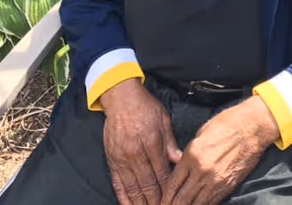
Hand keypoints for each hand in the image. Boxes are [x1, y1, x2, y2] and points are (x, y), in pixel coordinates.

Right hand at [100, 78, 181, 204]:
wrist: (120, 97)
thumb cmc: (144, 106)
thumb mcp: (163, 119)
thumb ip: (170, 142)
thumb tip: (180, 160)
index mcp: (152, 142)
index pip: (162, 173)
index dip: (168, 190)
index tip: (173, 200)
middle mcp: (136, 154)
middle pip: (148, 185)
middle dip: (156, 201)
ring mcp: (122, 159)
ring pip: (133, 188)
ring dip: (141, 203)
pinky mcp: (112, 160)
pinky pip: (118, 184)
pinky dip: (123, 198)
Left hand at [161, 96, 278, 204]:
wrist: (252, 127)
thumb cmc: (227, 123)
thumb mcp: (201, 134)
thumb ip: (189, 154)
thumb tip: (181, 167)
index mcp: (192, 155)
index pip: (172, 184)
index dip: (165, 196)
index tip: (161, 200)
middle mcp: (202, 171)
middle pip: (180, 200)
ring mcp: (215, 181)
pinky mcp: (227, 186)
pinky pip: (210, 203)